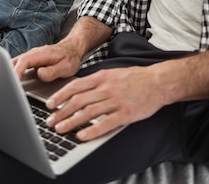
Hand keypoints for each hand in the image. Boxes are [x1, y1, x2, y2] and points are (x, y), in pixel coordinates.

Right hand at [12, 41, 81, 82]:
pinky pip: (18, 66)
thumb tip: (40, 74)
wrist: (73, 49)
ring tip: (5, 88)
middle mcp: (34, 54)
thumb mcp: (66, 67)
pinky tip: (12, 84)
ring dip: (8, 73)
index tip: (12, 82)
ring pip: (15, 64)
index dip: (16, 72)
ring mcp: (31, 57)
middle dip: (7, 73)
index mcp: (41, 54)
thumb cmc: (70, 57)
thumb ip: (53, 71)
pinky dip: (13, 74)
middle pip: (15, 61)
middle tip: (4, 88)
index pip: (24, 61)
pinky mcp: (30, 61)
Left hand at [44, 65, 162, 140]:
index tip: (50, 104)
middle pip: (78, 101)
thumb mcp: (112, 73)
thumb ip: (96, 82)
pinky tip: (82, 136)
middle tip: (50, 121)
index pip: (75, 86)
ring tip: (60, 129)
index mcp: (102, 77)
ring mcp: (116, 101)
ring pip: (88, 113)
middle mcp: (106, 88)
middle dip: (61, 112)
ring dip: (71, 122)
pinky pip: (105, 124)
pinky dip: (92, 130)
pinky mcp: (125, 114)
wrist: (158, 81)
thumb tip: (77, 90)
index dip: (60, 96)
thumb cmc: (135, 78)